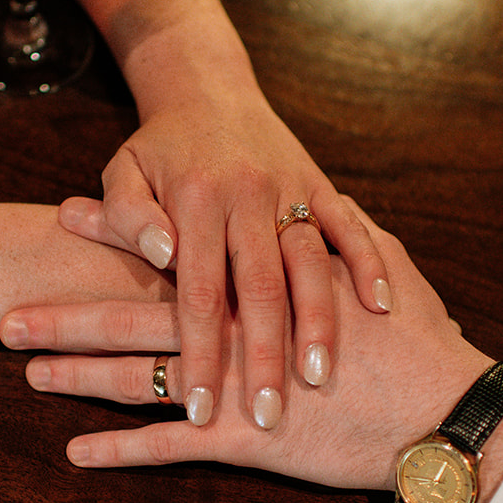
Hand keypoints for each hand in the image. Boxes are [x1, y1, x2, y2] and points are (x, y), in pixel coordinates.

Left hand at [3, 209, 484, 490]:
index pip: (172, 252)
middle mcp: (237, 325)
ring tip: (26, 374)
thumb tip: (321, 200)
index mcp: (261, 272)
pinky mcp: (249, 439)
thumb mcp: (384, 255)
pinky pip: (173, 447)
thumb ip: (342, 226)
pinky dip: (123, 450)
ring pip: (145, 378)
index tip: (62, 215)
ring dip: (82, 377)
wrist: (449, 406)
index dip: (116, 233)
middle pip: (138, 317)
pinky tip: (76, 451)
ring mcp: (238, 385)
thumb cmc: (418, 332)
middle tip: (6, 317)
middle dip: (69, 316)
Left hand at [62, 94, 390, 431]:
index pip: (200, 293)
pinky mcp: (323, 185)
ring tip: (318, 379)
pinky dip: (368, 263)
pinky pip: (353, 226)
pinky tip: (380, 307)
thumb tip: (159, 255)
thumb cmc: (158, 147)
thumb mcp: (122, 172)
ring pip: (311, 264)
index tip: (200, 411)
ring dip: (318, 323)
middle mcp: (247, 195)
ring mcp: (291, 190)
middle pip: (260, 290)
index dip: (201, 356)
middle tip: (267, 416)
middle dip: (264, 358)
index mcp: (196, 199)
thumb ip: (127, 215)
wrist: (206, 86)